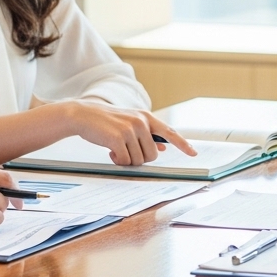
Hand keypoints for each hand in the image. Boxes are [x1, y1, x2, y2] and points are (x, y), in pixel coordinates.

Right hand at [64, 100, 197, 165]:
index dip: (182, 144)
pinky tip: (110, 151)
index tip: (193, 153)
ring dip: (126, 160)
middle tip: (126, 151)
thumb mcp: (129, 123)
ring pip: (138, 160)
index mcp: (146, 117)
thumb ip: (146, 135)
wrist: (83, 115)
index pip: (169, 132)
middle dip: (139, 158)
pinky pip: (125, 161)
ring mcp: (130, 129)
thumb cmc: (106, 122)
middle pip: (152, 155)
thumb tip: (162, 149)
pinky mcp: (118, 138)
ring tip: (115, 149)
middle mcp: (141, 122)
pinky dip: (117, 161)